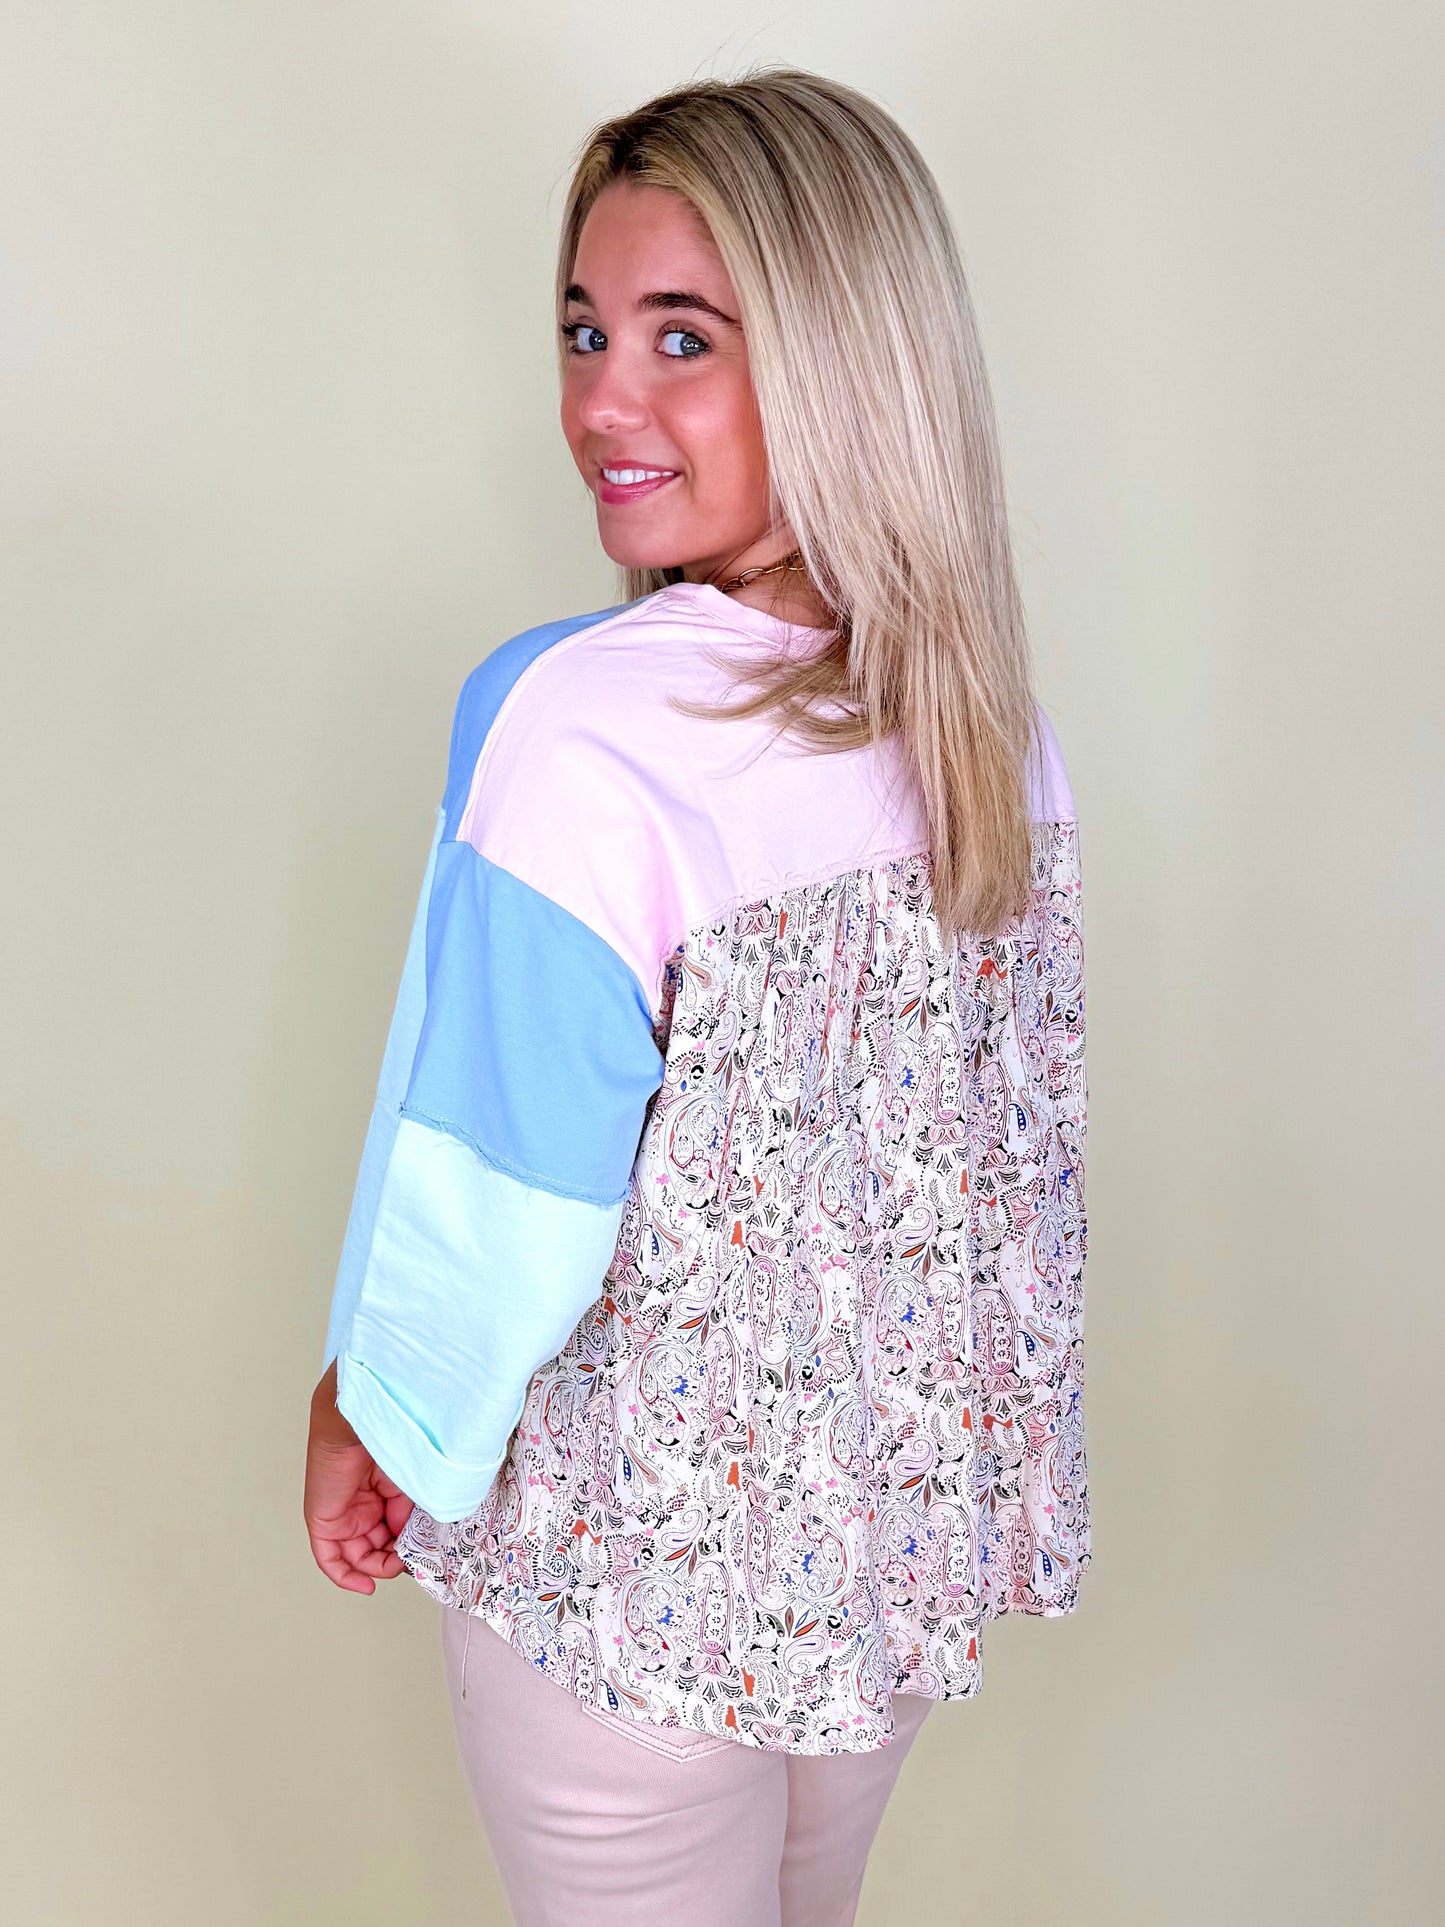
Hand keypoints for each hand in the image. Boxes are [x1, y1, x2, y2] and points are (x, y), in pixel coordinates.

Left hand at [304, 1360, 414, 1593]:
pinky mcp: (323, 1519)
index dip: (411, 1545)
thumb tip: (425, 1541)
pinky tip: (364, 1585)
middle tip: (414, 1560)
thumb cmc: (392, 1438)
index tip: (426, 1555)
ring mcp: (343, 1510)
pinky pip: (330, 1557)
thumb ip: (419, 1510)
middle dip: (397, 1557)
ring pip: (360, 1552)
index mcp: (386, 1487)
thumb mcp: (415, 1482)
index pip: (397, 1526)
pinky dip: (345, 1575)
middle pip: (379, 1542)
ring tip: (397, 1564)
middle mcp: (364, 1500)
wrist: (357, 1419)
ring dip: (378, 1565)